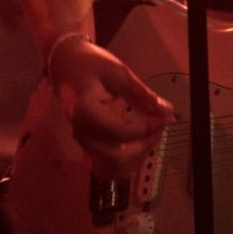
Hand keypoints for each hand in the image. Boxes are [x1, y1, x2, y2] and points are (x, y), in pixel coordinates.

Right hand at [48, 37, 174, 179]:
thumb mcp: (118, 72)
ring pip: (113, 168)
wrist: (67, 67)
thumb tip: (165, 110)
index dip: (146, 128)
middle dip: (144, 145)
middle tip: (160, 126)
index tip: (163, 117)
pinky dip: (127, 163)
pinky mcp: (89, 147)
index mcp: (85, 113)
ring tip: (151, 135)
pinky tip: (139, 145)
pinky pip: (108, 168)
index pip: (120, 132)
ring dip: (137, 157)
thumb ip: (141, 93)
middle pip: (116, 158)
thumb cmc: (90, 65)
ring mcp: (83, 143)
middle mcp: (81, 134)